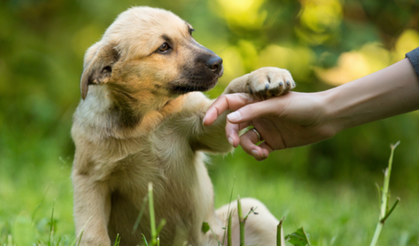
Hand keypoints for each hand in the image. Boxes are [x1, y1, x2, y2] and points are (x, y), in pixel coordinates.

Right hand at [203, 92, 335, 159]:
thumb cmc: (302, 105)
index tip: (206, 122)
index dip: (216, 111)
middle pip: (234, 124)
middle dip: (232, 134)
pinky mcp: (272, 141)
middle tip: (235, 144)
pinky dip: (257, 154)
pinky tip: (265, 154)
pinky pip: (257, 149)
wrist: (326, 117)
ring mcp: (264, 128)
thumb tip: (228, 119)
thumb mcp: (277, 106)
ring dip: (248, 148)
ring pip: (245, 140)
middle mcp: (257, 114)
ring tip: (260, 153)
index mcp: (255, 100)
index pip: (230, 103)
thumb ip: (252, 111)